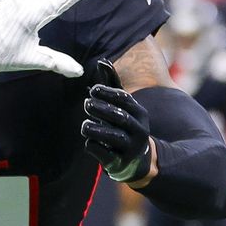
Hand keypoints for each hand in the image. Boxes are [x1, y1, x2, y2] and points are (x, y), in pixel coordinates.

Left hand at [82, 63, 153, 181]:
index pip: (125, 99)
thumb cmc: (123, 127)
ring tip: (85, 125)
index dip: (108, 93)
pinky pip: (104, 153)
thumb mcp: (122, 107)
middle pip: (119, 117)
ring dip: (95, 128)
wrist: (137, 162)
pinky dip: (93, 146)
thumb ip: (112, 85)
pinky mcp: (119, 163)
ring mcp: (130, 148)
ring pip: (112, 136)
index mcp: (140, 114)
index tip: (93, 90)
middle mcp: (138, 130)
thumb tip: (102, 61)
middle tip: (86, 103)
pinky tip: (89, 141)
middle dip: (101, 108)